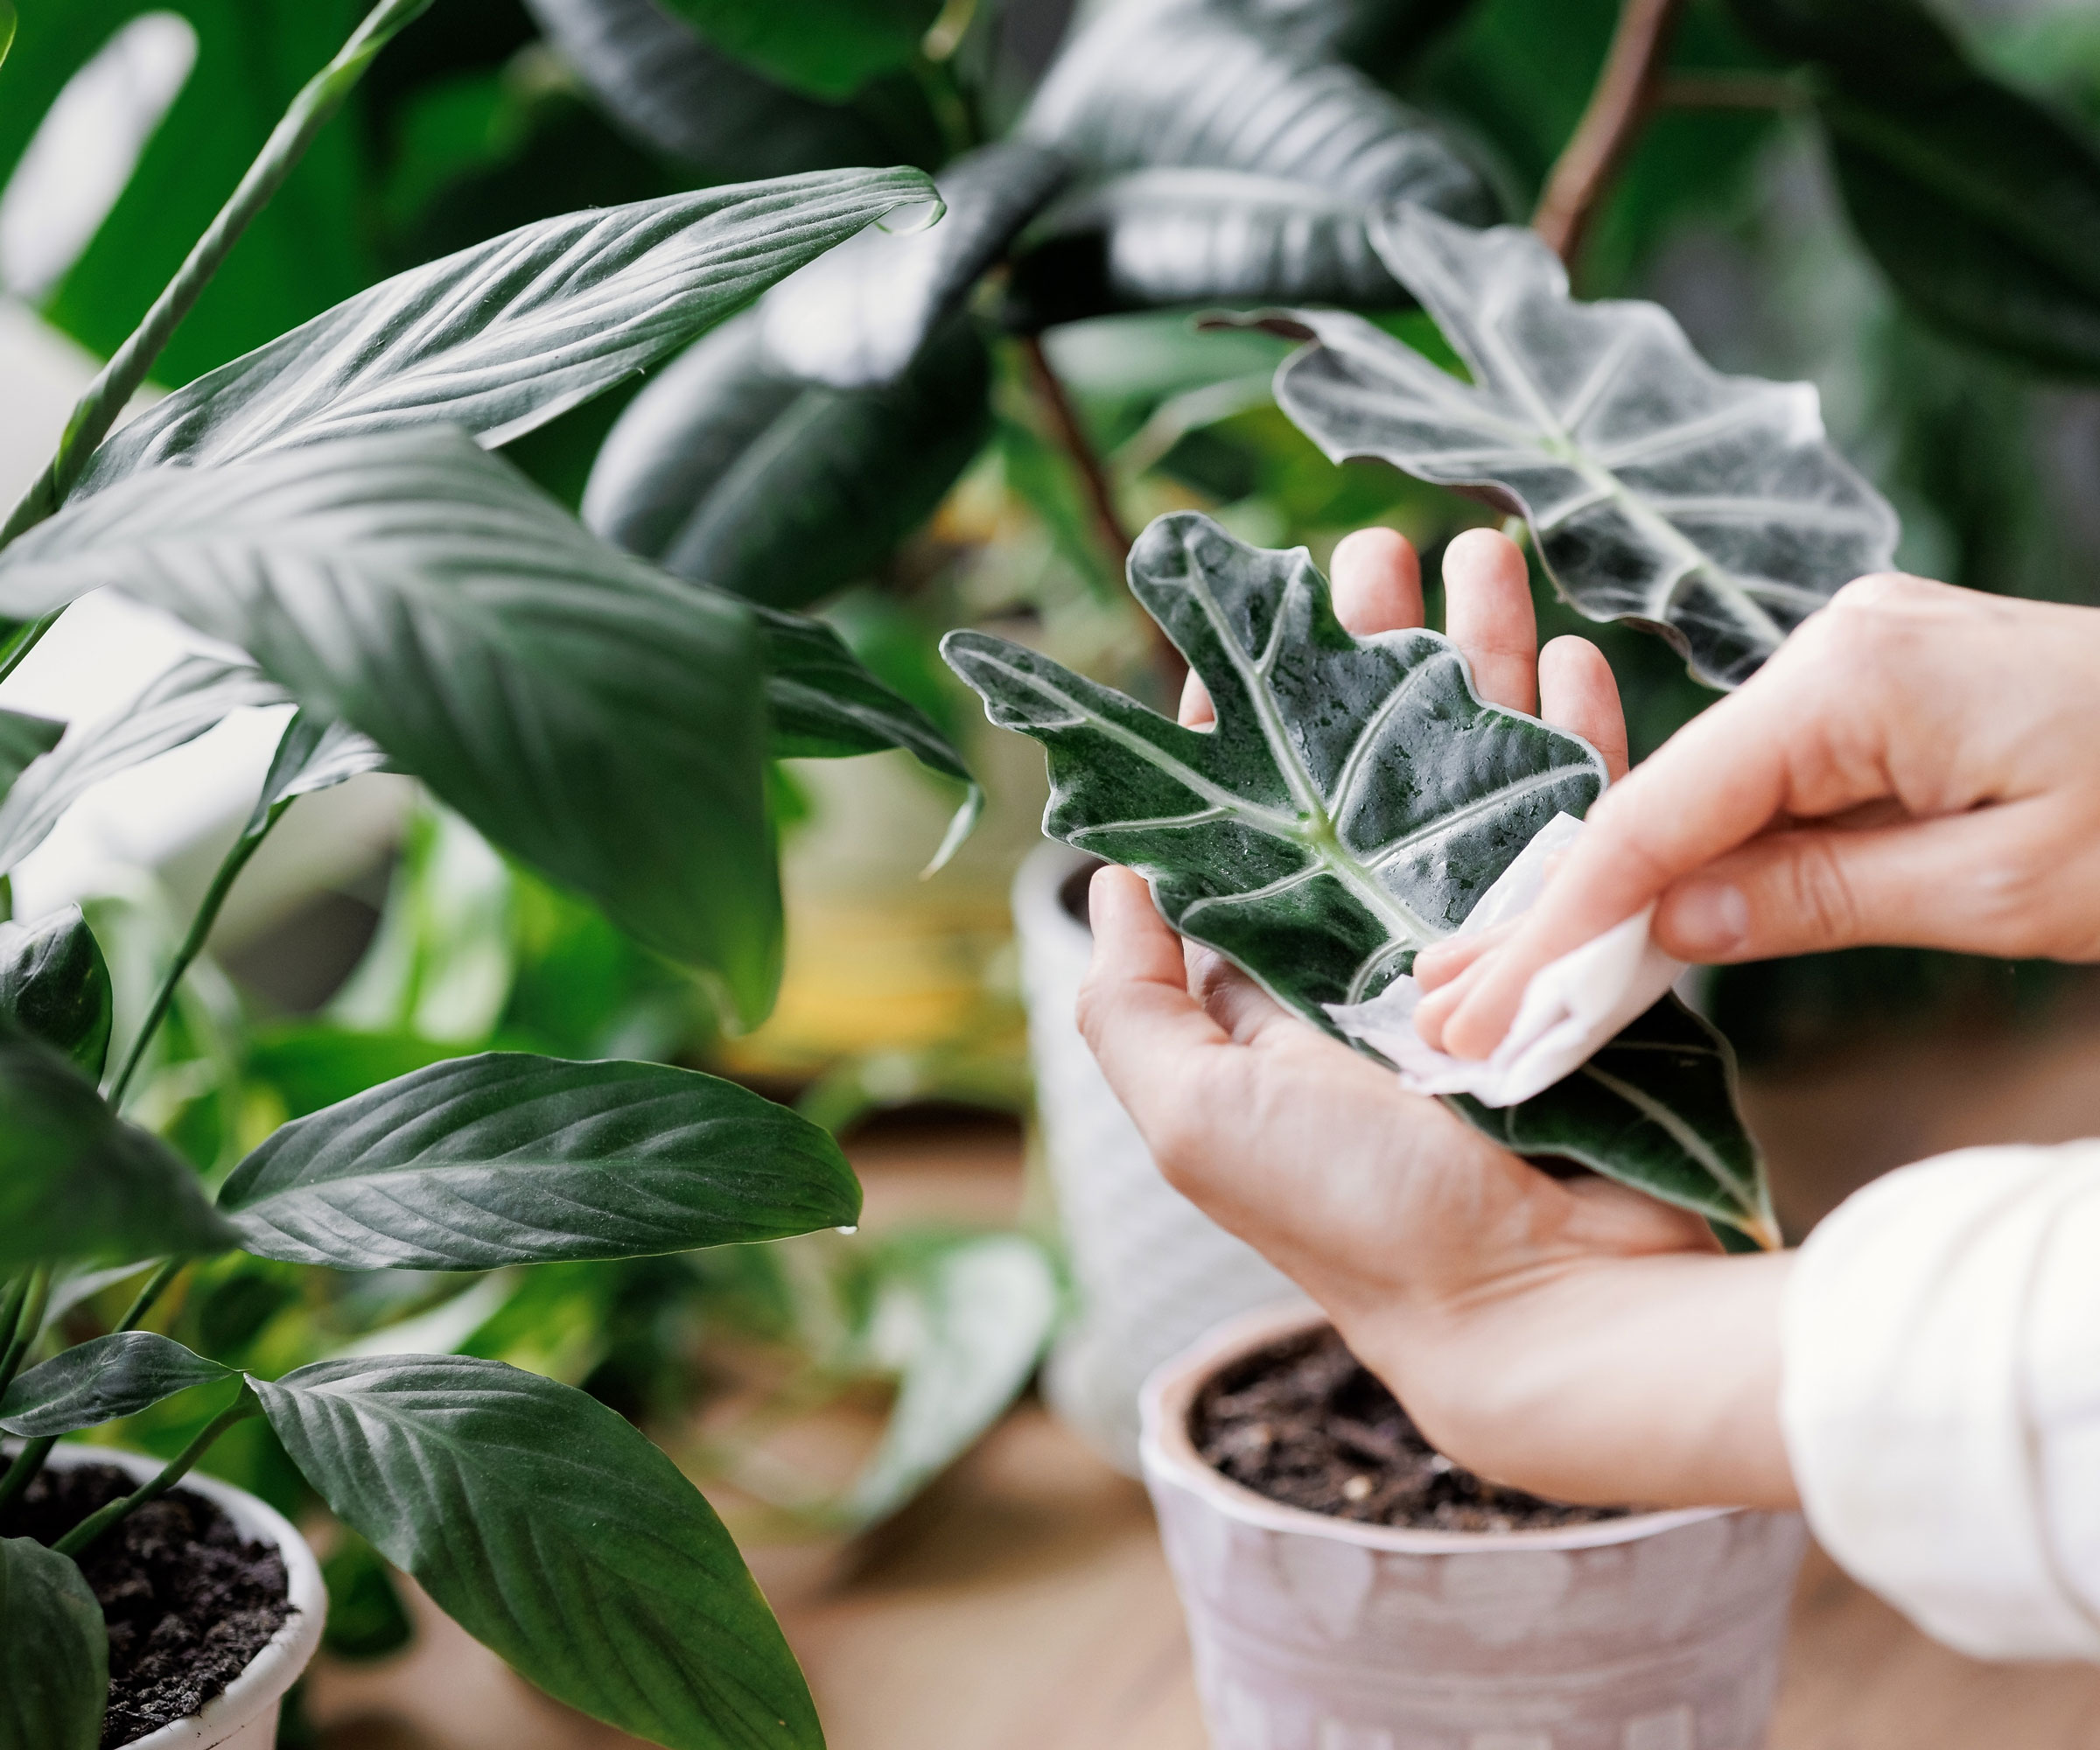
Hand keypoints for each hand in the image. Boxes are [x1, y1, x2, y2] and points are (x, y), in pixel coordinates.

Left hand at [1081, 527, 1796, 1510]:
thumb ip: (1129, 1002)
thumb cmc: (1355, 1217)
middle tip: (1374, 543)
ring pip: (1484, 765)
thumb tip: (1106, 876)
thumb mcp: (1193, 1118)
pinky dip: (1586, 736)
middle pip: (1375, 762)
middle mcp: (1385, 946)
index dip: (1250, 717)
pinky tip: (1576, 652)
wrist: (1539, 1308)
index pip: (1259, 815)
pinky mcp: (1595, 952)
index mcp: (1284, 975)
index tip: (1244, 616)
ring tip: (1480, 548)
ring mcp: (1497, 942)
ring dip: (1484, 655)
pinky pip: (1592, 820)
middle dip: (1372, 650)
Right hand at [1411, 574, 2099, 1061]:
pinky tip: (1646, 920)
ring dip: (1630, 889)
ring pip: (1709, 792)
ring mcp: (1860, 658)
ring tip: (1527, 974)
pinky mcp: (1886, 689)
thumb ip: (1815, 898)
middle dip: (1566, 907)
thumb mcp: (2005, 888)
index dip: (1559, 916)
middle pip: (1665, 794)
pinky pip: (1767, 782)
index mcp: (1854, 676)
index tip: (1482, 1003)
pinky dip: (1709, 858)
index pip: (1660, 810)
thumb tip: (1665, 927)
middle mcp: (1836, 643)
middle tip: (1464, 1002)